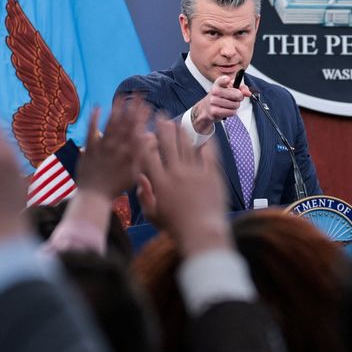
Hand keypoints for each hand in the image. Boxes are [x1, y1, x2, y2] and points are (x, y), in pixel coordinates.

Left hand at [75, 96, 150, 199]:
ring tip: (122, 97)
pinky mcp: (90, 149)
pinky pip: (91, 131)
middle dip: (133, 108)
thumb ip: (143, 155)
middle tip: (138, 94)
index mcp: (129, 154)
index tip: (147, 105)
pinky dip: (94, 119)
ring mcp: (103, 148)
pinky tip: (97, 107)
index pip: (138, 131)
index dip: (143, 117)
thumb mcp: (135, 173)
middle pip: (126, 124)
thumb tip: (150, 137)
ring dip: (116, 110)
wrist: (95, 196)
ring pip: (111, 125)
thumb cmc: (116, 186)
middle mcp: (117, 148)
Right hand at [141, 119, 231, 256]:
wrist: (202, 233)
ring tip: (178, 123)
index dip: (144, 140)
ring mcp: (196, 173)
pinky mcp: (212, 175)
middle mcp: (176, 173)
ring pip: (187, 145)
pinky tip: (204, 135)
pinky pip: (209, 154)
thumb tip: (140, 178)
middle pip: (168, 144)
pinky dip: (206, 143)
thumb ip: (144, 195)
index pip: (148, 155)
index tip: (143, 130)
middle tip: (162, 117)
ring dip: (181, 132)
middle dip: (163, 128)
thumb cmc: (176, 228)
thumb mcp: (153, 215)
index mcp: (160, 182)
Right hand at [192, 75, 251, 133]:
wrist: (207, 108)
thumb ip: (241, 88)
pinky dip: (232, 112)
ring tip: (229, 105)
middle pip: (237, 95)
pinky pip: (231, 112)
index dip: (226, 80)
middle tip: (236, 98)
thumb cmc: (221, 97)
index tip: (228, 80)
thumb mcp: (230, 89)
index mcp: (218, 83)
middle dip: (239, 98)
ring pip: (235, 105)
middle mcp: (214, 91)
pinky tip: (226, 110)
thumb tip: (248, 93)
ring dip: (235, 106)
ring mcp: (213, 101)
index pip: (222, 80)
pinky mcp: (214, 111)